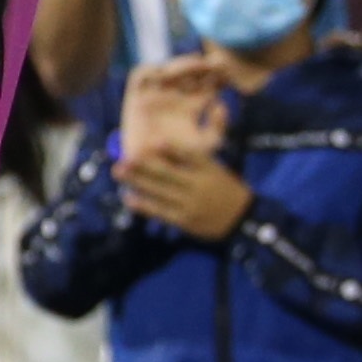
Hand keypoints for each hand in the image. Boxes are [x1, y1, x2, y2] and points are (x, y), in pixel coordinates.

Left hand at [116, 143, 253, 239]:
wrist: (243, 220)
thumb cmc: (226, 190)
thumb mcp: (216, 170)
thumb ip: (195, 160)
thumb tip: (163, 148)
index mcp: (209, 169)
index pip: (189, 154)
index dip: (170, 148)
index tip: (152, 141)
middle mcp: (199, 185)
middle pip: (168, 172)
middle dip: (143, 165)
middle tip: (123, 157)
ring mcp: (191, 204)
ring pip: (160, 191)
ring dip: (137, 181)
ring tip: (119, 173)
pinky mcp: (185, 220)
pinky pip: (161, 211)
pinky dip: (144, 205)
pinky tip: (129, 197)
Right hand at [120, 56, 223, 164]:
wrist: (149, 168)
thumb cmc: (179, 158)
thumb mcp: (206, 144)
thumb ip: (218, 128)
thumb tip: (220, 105)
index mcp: (193, 106)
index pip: (207, 83)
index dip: (218, 76)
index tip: (227, 74)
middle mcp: (175, 96)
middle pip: (191, 73)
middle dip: (204, 66)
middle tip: (216, 64)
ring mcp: (156, 95)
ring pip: (169, 70)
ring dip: (183, 64)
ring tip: (196, 64)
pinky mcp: (136, 97)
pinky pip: (141, 76)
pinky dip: (152, 71)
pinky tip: (169, 72)